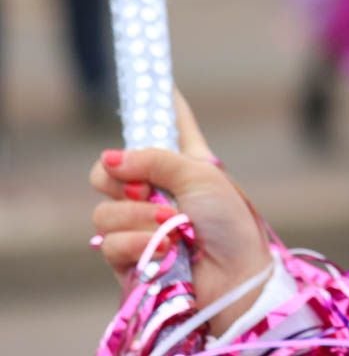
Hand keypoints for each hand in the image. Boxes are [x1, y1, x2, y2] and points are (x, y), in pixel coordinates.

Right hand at [89, 91, 273, 335]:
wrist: (234, 276)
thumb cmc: (229, 222)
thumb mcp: (200, 175)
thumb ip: (155, 159)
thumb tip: (110, 159)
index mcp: (185, 164)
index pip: (170, 128)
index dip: (165, 106)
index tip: (162, 82)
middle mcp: (159, 191)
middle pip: (108, 169)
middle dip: (119, 175)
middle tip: (144, 186)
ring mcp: (140, 225)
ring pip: (104, 208)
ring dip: (137, 216)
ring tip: (171, 225)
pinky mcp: (128, 257)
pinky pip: (109, 241)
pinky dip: (137, 242)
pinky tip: (163, 249)